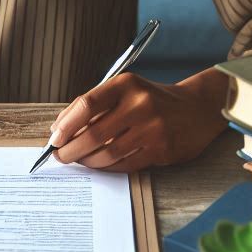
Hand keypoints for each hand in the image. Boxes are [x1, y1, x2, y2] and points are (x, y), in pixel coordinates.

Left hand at [47, 70, 228, 172]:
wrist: (197, 109)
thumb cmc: (151, 99)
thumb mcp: (125, 90)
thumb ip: (96, 105)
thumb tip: (61, 127)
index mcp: (126, 84)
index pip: (87, 104)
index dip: (66, 124)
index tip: (54, 137)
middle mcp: (140, 104)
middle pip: (94, 133)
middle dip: (71, 148)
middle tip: (60, 156)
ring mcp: (153, 128)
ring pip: (108, 152)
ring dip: (88, 160)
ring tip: (78, 161)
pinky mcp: (162, 150)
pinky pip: (126, 164)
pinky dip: (108, 167)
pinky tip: (99, 165)